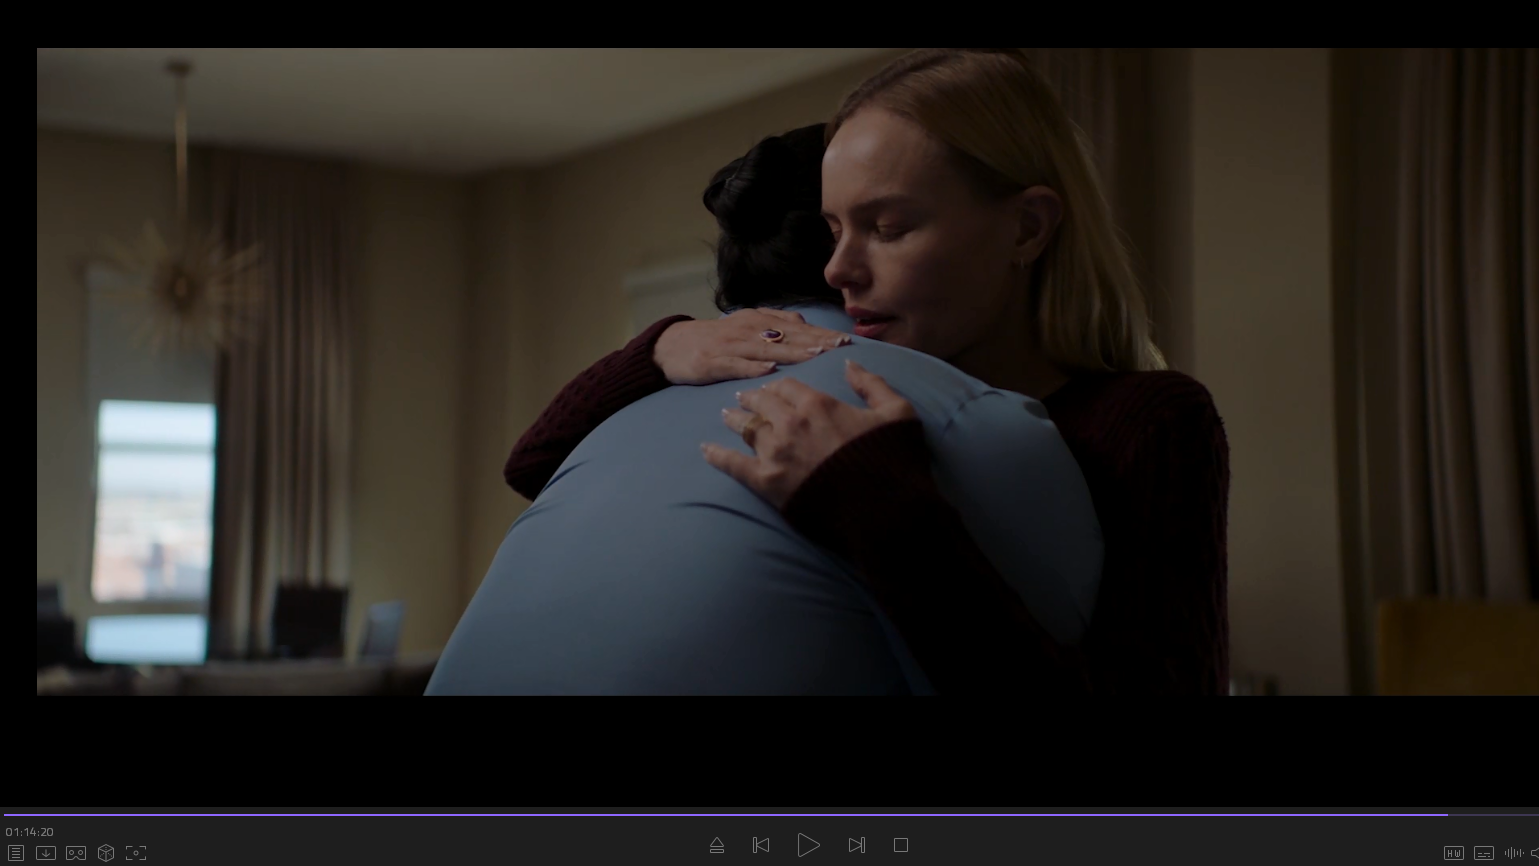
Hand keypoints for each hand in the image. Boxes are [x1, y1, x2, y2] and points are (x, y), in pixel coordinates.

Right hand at [652, 308, 852, 384]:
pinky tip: (770, 372)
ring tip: (816, 356)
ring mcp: (730, 346)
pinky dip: (753, 368)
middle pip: (787, 336)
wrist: (670, 345)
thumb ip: (775, 324)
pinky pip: (736, 365)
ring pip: (766, 349)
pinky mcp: (712, 362)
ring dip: (792, 352)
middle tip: (840, 347)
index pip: (797, 328)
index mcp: (758, 321)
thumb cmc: (715, 340)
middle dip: (815, 342)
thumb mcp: (746, 326)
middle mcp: (748, 330)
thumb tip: (805, 324)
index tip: (845, 341)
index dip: (821, 334)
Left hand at [702, 360, 916, 508]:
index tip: (773, 387)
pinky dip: (717, 456)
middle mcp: (791, 423)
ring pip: (746, 428)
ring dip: (735, 419)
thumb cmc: (891, 461)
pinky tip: (706, 449)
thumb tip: (848, 364)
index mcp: (818, 404)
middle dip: (753, 397)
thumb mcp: (897, 412)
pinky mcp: (767, 483)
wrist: (883, 511)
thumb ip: (871, 384)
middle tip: (744, 397)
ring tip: (726, 415)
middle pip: (763, 402)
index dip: (779, 385)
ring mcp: (775, 453)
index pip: (788, 386)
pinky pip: (733, 465)